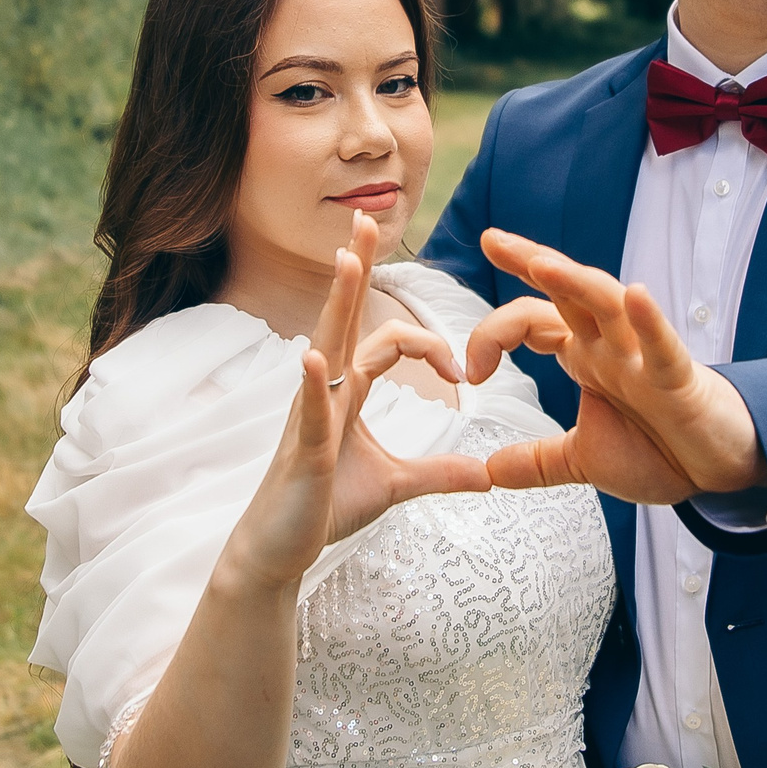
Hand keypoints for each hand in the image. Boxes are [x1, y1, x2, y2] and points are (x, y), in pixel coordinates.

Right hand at [216, 215, 491, 591]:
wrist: (279, 550)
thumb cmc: (324, 508)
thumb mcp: (395, 486)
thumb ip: (438, 473)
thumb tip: (487, 474)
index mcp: (348, 393)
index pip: (388, 343)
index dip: (429, 345)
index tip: (462, 369)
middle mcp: (326, 392)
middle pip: (346, 318)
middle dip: (356, 267)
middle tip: (367, 217)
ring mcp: (309, 417)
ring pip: (326, 347)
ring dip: (337, 304)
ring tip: (346, 260)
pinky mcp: (301, 451)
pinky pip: (306, 410)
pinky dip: (310, 383)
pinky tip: (312, 358)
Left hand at [464, 228, 766, 500]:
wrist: (719, 469)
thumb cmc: (661, 451)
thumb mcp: (584, 462)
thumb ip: (537, 461)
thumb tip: (486, 472)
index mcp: (588, 358)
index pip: (534, 322)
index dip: (494, 336)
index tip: (471, 373)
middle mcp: (612, 347)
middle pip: (568, 292)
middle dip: (531, 260)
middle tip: (492, 239)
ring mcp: (645, 359)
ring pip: (609, 306)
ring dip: (576, 282)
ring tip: (541, 263)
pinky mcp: (680, 380)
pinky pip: (664, 347)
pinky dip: (650, 322)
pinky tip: (637, 296)